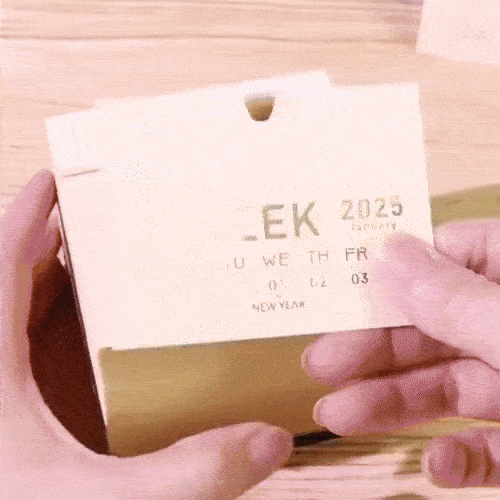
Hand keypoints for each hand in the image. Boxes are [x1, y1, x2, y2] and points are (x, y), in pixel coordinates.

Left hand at [0, 170, 292, 499]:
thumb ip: (190, 473)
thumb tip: (269, 439)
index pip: (2, 263)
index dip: (25, 214)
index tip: (54, 178)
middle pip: (12, 280)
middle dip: (53, 242)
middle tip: (102, 219)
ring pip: (18, 316)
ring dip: (52, 283)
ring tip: (103, 264)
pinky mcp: (10, 421)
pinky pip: (24, 352)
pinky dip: (54, 330)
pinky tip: (95, 341)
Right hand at [301, 222, 499, 487]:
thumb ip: (456, 300)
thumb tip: (386, 254)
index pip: (453, 254)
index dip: (395, 271)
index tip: (341, 292)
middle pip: (437, 327)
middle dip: (376, 350)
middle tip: (321, 363)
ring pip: (453, 385)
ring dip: (395, 403)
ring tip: (339, 416)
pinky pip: (489, 445)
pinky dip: (458, 456)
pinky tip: (434, 462)